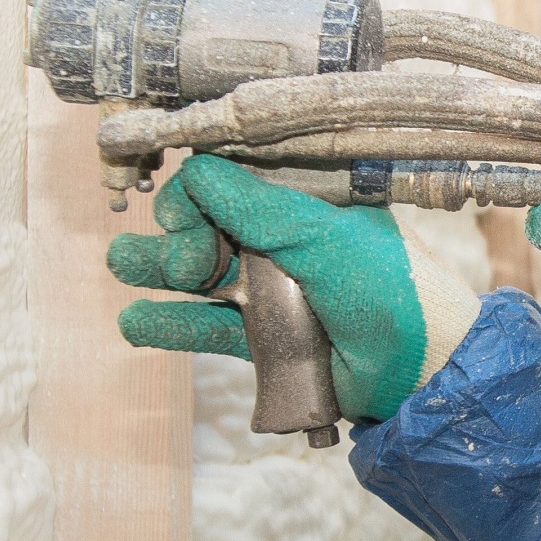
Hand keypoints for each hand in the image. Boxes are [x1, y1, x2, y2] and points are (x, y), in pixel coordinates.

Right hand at [107, 155, 479, 421]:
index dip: (198, 195)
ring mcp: (274, 291)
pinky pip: (208, 326)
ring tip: (121, 266)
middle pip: (208, 227)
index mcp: (308, 202)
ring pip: (202, 276)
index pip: (234, 181)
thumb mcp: (318, 234)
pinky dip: (170, 323)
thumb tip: (193, 171)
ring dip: (157, 270)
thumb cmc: (384, 288)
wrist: (418, 369)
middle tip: (187, 265)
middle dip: (179, 238)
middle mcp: (287, 241)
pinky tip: (136, 320)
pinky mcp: (265, 340)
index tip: (184, 219)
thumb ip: (253, 205)